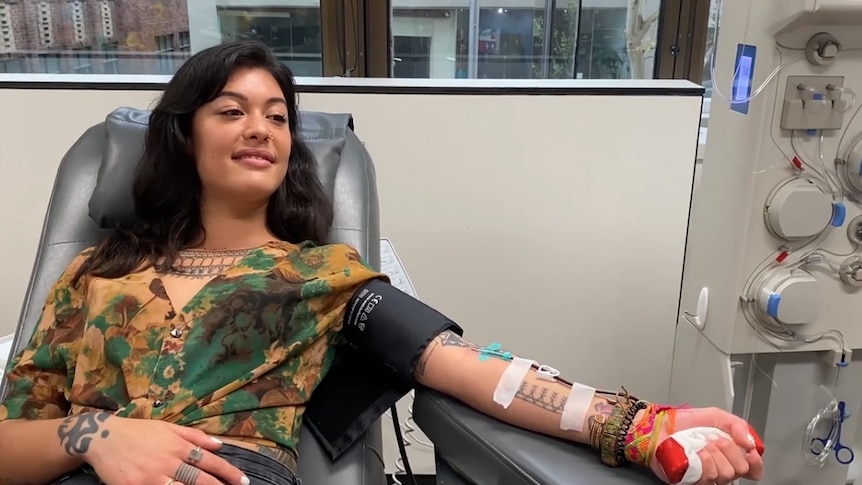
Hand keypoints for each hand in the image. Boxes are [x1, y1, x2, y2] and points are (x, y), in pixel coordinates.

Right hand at [58, 412, 248, 484]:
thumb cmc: (139, 432)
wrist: (103, 438)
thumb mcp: (169, 428)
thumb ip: (195, 436)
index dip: (227, 472)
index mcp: (178, 446)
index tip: (242, 480)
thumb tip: (220, 444)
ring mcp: (152, 477)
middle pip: (199, 478)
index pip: (209, 461)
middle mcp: (168, 461)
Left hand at [649, 407, 763, 484]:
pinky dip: (703, 462)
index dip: (755, 463)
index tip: (750, 452)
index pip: (753, 469)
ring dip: (714, 455)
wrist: (659, 425)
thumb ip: (738, 425)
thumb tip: (751, 444)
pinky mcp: (692, 480)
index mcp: (729, 454)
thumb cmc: (684, 422)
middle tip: (715, 440)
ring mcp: (706, 475)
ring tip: (701, 445)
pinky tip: (695, 453)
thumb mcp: (716, 415)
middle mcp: (720, 467)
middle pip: (740, 470)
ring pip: (724, 474)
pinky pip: (706, 478)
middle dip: (729, 451)